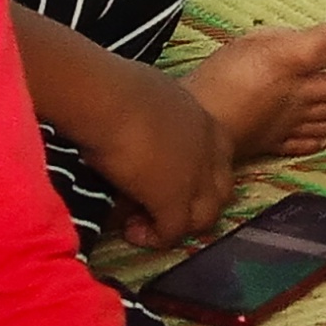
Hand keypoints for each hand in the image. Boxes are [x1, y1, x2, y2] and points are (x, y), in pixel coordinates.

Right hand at [89, 58, 236, 249]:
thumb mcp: (146, 95)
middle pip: (220, 190)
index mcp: (201, 119)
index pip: (220, 154)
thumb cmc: (113, 87)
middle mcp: (207, 149)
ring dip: (175, 225)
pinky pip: (172, 232)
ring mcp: (195, 177)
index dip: (201, 171)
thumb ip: (152, 114)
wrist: (105, 98)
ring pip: (203, 216)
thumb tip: (131, 121)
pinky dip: (153, 237)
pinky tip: (131, 232)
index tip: (169, 175)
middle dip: (195, 203)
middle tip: (159, 206)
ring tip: (142, 224)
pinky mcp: (173, 200)